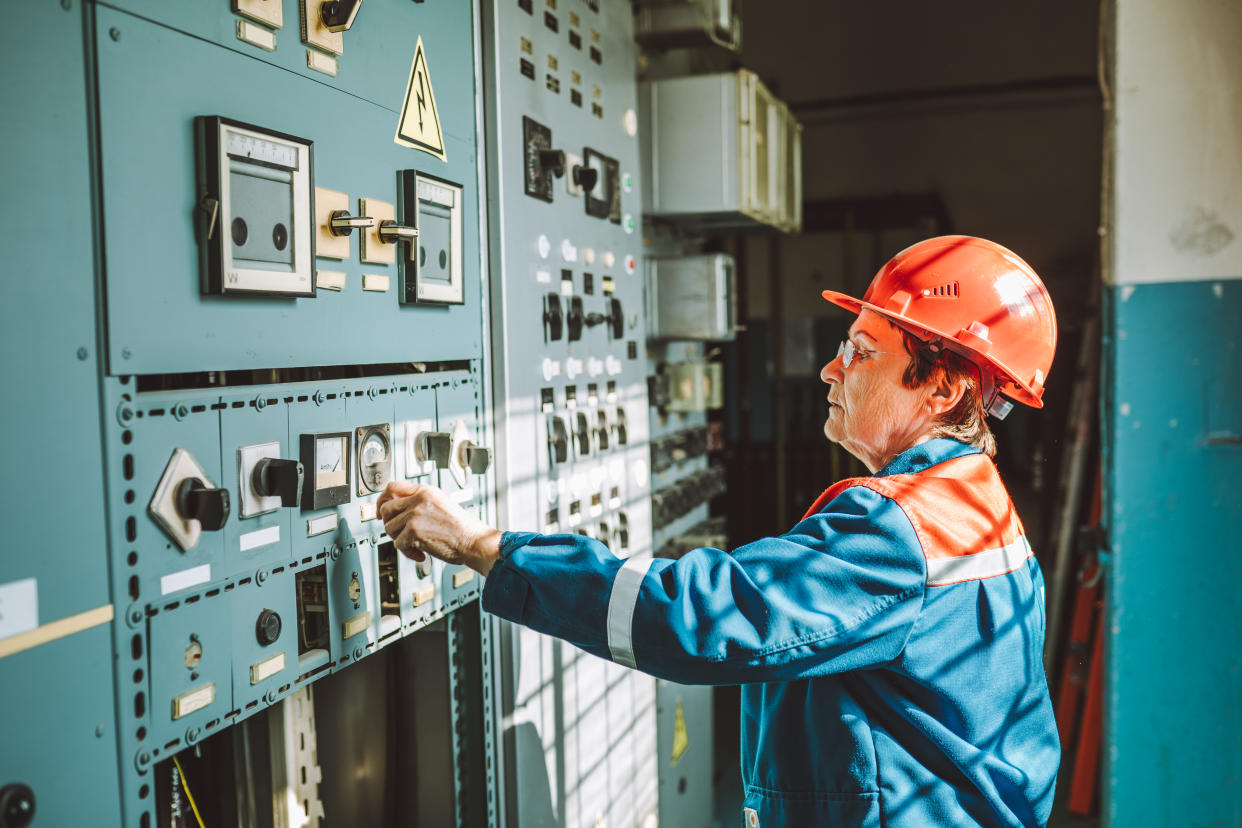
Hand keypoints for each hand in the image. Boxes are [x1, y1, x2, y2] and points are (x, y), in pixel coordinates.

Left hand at [377, 481, 501, 574]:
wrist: (474, 541)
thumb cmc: (462, 528)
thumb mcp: (441, 505)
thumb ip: (420, 503)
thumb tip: (398, 511)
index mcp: (426, 491)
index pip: (392, 487)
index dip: (382, 499)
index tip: (381, 510)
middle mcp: (418, 500)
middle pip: (386, 508)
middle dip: (390, 523)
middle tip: (398, 533)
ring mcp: (415, 514)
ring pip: (389, 528)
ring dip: (400, 540)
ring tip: (415, 544)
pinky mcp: (414, 531)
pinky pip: (398, 544)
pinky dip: (408, 553)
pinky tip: (421, 553)